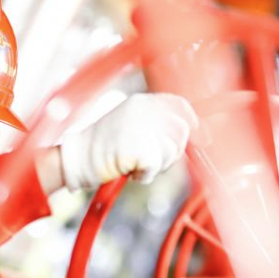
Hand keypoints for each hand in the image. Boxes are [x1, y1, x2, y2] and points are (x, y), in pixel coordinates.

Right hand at [60, 93, 197, 190]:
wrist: (76, 158)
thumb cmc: (101, 147)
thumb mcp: (129, 125)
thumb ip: (156, 125)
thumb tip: (192, 131)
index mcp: (142, 102)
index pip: (179, 105)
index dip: (193, 121)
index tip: (202, 136)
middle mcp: (144, 110)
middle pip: (181, 131)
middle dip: (172, 151)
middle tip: (152, 159)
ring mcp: (142, 128)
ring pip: (170, 152)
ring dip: (156, 165)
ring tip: (133, 163)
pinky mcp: (139, 148)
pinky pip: (156, 167)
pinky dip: (144, 175)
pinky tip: (129, 171)